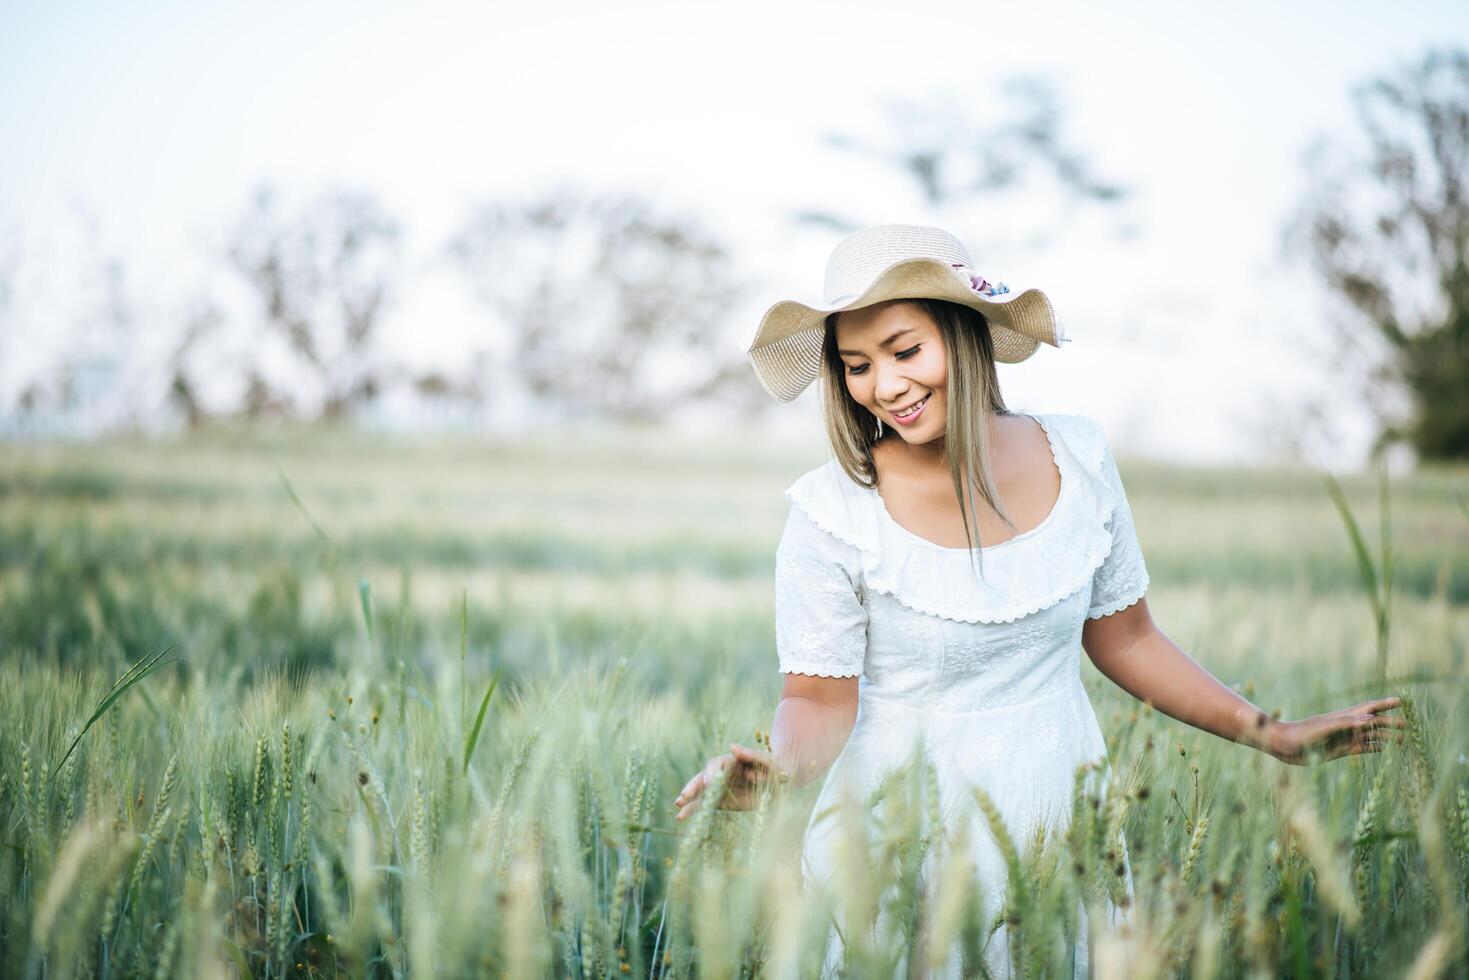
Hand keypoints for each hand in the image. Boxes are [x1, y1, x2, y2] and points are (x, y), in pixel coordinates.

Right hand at [673, 743, 788, 821]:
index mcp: (731, 761)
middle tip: (685, 796)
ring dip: (689, 798)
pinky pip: (704, 805)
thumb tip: (732, 747)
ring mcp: (720, 788)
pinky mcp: (721, 801)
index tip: (708, 781)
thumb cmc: (775, 768)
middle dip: (694, 786)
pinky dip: (692, 810)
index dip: (711, 772)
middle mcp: (722, 774)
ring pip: (701, 792)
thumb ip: (750, 754)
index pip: (716, 765)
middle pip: (704, 778)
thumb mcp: (766, 761)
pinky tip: (681, 816)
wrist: (782, 783)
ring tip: (678, 805)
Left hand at [1266, 696, 1407, 764]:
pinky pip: (1362, 748)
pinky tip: (1384, 750)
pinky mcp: (1340, 750)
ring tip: (1403, 740)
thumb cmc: (1302, 733)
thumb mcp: (1324, 727)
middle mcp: (1346, 726)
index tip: (1401, 700)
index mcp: (1344, 717)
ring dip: (1386, 737)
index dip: (1384, 704)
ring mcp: (1344, 738)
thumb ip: (1346, 723)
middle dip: (1390, 723)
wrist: (1285, 745)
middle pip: (1373, 723)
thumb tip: (1370, 718)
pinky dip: (1375, 748)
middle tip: (1408, 725)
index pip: (1369, 708)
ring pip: (1371, 736)